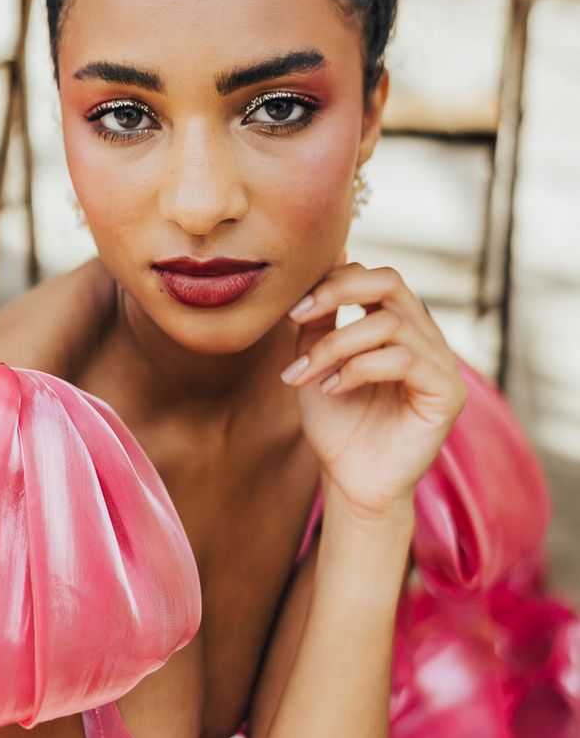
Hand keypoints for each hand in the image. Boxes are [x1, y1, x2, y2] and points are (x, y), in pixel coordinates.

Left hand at [281, 256, 467, 521]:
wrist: (350, 481)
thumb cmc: (336, 422)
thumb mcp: (318, 358)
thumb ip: (322, 314)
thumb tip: (332, 255)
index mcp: (399, 324)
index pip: (374, 276)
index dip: (332, 281)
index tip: (291, 309)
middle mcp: (425, 337)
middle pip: (391, 281)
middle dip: (339, 290)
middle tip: (300, 315)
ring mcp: (441, 363)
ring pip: (389, 324)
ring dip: (337, 345)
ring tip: (307, 374)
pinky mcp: (447, 393)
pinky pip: (404, 359)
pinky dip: (359, 368)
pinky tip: (334, 389)